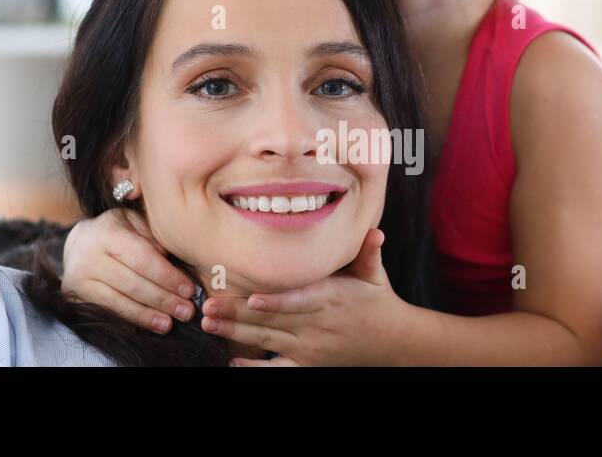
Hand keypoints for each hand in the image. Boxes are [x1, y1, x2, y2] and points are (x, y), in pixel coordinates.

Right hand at [61, 208, 197, 332]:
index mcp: (107, 233)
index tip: (189, 290)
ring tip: (172, 323)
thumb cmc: (120, 232)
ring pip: (119, 301)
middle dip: (163, 299)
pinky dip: (135, 319)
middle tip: (187, 311)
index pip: (141, 258)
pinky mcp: (76, 297)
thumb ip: (155, 239)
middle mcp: (88, 256)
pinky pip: (110, 311)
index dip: (167, 276)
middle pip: (132, 283)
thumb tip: (179, 264)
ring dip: (149, 314)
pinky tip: (154, 324)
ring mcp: (79, 279)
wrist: (81, 244)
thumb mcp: (137, 224)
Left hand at [200, 229, 414, 365]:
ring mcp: (310, 347)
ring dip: (236, 333)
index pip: (299, 300)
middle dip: (239, 313)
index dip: (276, 301)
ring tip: (209, 323)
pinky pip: (277, 368)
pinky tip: (231, 361)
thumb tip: (375, 232)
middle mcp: (316, 325)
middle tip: (209, 305)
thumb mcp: (375, 275)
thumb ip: (368, 253)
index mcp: (330, 298)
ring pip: (267, 340)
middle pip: (273, 320)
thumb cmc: (378, 301)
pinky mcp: (307, 363)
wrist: (392, 342)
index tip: (251, 298)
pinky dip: (255, 367)